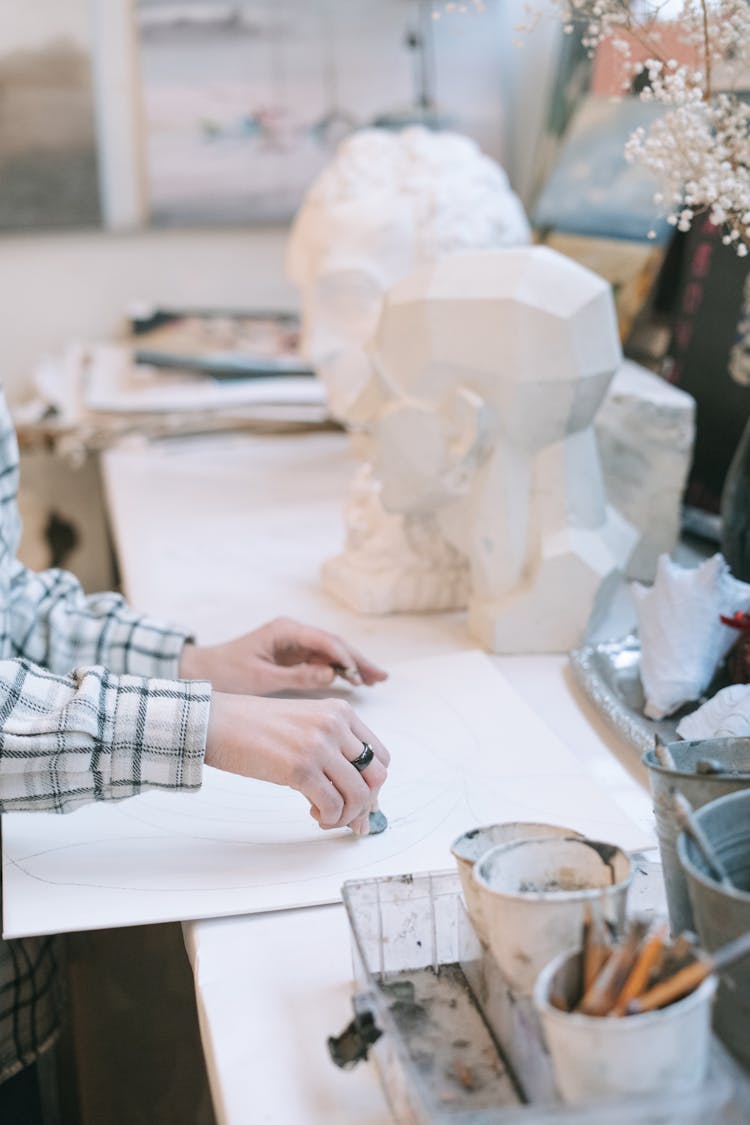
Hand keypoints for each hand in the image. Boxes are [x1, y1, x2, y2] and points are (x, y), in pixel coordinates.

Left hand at [179, 617, 386, 694]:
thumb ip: (296, 676)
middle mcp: (293, 632)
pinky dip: (338, 670)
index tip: (360, 674)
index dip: (345, 657)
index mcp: (285, 630)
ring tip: (375, 680)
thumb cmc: (226, 673)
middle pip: (333, 644)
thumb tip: (331, 675)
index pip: (324, 640)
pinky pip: (321, 661)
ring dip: (352, 665)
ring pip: (331, 652)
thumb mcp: (260, 678)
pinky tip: (354, 681)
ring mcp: (294, 643)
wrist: (202, 671)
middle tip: (380, 677)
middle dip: (357, 660)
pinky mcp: (293, 655)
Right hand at [205, 693, 389, 834]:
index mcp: (340, 711)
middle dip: (366, 803)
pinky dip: (328, 817)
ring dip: (347, 815)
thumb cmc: (255, 727)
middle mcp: (334, 725)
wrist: (217, 723)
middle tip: (350, 818)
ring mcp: (318, 745)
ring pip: (359, 794)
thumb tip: (357, 794)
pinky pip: (333, 805)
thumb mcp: (304, 724)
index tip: (359, 799)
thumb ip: (332, 748)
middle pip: (376, 776)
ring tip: (327, 817)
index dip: (374, 783)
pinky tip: (313, 814)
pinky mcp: (299, 767)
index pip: (380, 754)